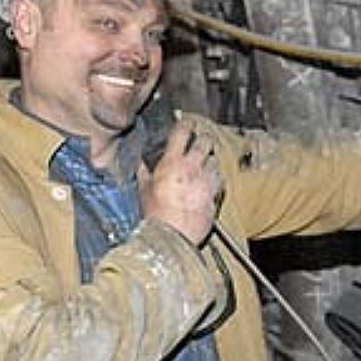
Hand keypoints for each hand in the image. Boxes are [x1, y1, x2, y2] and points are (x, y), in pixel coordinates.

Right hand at [139, 119, 223, 244]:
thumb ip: (144, 174)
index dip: (185, 124)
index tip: (186, 123)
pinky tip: (211, 181)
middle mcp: (192, 167)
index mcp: (172, 162)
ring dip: (210, 160)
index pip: (182, 133)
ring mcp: (206, 180)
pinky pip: (220, 179)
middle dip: (203, 139)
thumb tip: (140, 164)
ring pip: (215, 160)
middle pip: (205, 141)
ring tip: (204, 163)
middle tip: (200, 140)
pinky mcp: (215, 195)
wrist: (174, 236)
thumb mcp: (144, 191)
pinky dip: (216, 177)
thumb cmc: (156, 216)